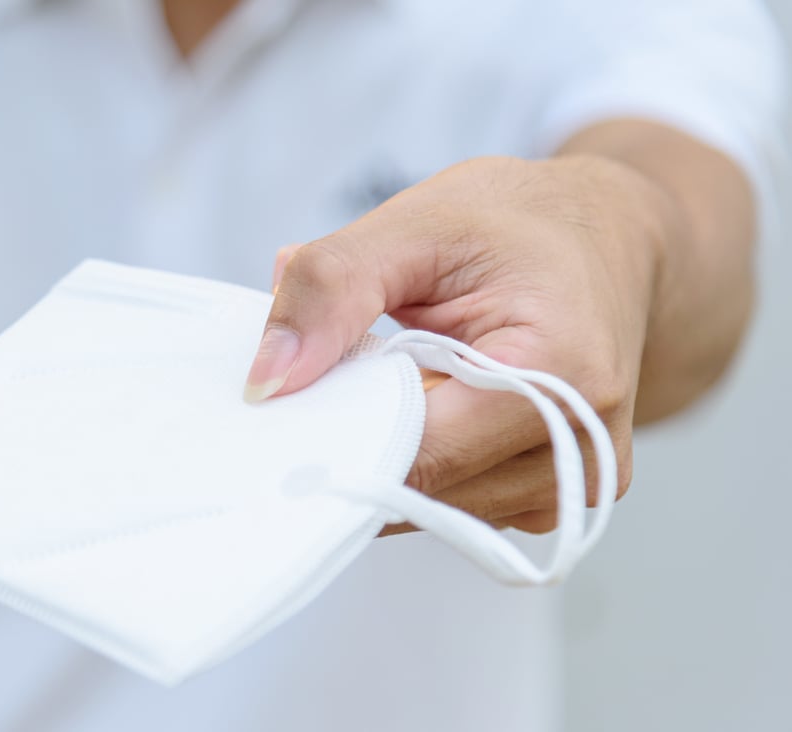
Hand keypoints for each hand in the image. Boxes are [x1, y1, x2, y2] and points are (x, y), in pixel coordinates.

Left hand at [246, 155, 671, 532]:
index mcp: (563, 372)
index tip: (276, 413)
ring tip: (391, 378)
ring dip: (390, 453)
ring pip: (435, 508)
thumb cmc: (520, 224)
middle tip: (324, 380)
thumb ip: (332, 289)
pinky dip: (420, 461)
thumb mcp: (415, 223)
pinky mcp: (555, 493)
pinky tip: (419, 406)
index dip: (337, 438)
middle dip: (359, 443)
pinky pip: (458, 503)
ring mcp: (575, 481)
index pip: (421, 454)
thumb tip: (267, 382)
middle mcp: (583, 447)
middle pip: (424, 491)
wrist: (609, 238)